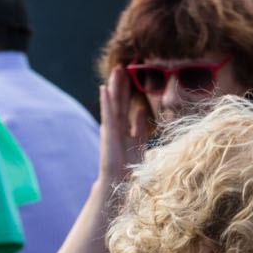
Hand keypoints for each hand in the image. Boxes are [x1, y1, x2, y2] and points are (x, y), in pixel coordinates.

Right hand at [97, 67, 150, 183]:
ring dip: (116, 86)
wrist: (119, 186)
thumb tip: (147, 118)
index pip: (133, 111)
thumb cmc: (130, 173)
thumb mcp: (142, 150)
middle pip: (123, 103)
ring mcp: (113, 131)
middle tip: (126, 66)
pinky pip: (108, 114)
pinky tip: (104, 88)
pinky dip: (106, 101)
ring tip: (117, 69)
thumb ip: (143, 133)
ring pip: (115, 104)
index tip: (139, 80)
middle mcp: (120, 130)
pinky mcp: (108, 134)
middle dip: (125, 85)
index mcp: (130, 135)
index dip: (136, 96)